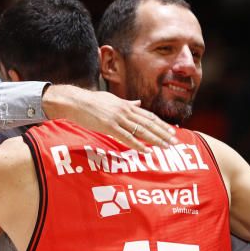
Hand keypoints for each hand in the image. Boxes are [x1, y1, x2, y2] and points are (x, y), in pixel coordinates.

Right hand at [42, 85, 176, 151]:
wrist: (75, 102)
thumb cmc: (91, 101)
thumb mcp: (112, 100)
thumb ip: (126, 103)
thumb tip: (138, 103)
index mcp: (126, 105)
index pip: (148, 116)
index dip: (161, 124)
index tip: (171, 131)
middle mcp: (125, 111)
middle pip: (148, 124)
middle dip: (163, 133)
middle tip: (174, 141)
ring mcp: (118, 119)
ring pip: (141, 131)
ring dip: (155, 140)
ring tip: (165, 147)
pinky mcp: (109, 127)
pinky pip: (126, 138)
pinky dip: (138, 145)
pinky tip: (146, 151)